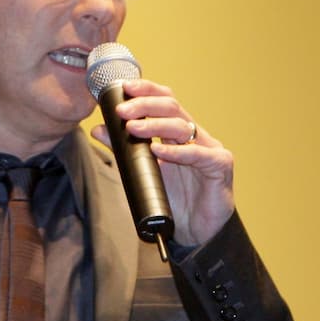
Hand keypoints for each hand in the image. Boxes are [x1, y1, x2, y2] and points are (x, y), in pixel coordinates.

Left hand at [90, 78, 232, 246]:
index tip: (124, 88)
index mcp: (178, 132)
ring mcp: (209, 148)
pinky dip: (178, 152)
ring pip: (182, 126)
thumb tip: (99, 129)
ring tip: (132, 128)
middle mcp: (194, 135)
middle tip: (122, 111)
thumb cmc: (174, 200)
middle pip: (172, 107)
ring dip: (155, 125)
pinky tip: (159, 151)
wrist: (196, 232)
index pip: (163, 101)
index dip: (146, 90)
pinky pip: (199, 154)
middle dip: (145, 105)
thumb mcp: (143, 171)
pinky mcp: (220, 164)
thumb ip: (124, 150)